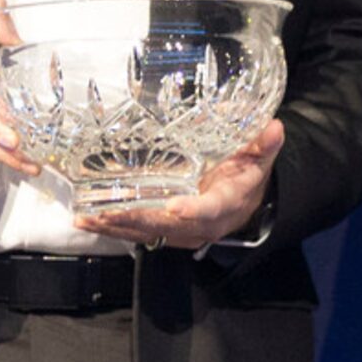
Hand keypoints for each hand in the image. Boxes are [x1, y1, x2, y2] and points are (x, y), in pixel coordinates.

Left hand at [76, 120, 284, 251]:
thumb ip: (263, 143)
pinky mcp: (167, 233)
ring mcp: (183, 232)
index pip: (210, 209)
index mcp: (227, 202)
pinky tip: (88, 221)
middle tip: (105, 213)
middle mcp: (203, 224)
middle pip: (168, 226)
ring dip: (117, 227)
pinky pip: (140, 233)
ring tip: (87, 218)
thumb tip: (274, 127)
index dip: (192, 210)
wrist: (244, 201)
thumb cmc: (246, 174)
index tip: (174, 207)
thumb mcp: (259, 157)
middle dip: (136, 220)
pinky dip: (114, 228)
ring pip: (149, 233)